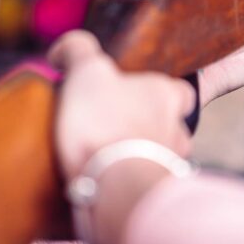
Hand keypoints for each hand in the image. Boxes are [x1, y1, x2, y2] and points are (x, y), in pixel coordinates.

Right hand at [48, 30, 195, 181]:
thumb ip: (79, 50)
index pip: (179, 90)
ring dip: (137, 157)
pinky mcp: (153, 195)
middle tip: (112, 128)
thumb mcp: (87, 71)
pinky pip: (142, 186)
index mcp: (168, 95)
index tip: (131, 95)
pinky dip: (127, 184)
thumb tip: (65, 48)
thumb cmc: (105, 120)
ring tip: (106, 158)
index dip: (158, 91)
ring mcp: (169, 165)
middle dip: (145, 127)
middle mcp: (177, 130)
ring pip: (158, 158)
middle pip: (168, 125)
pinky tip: (104, 183)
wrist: (113, 184)